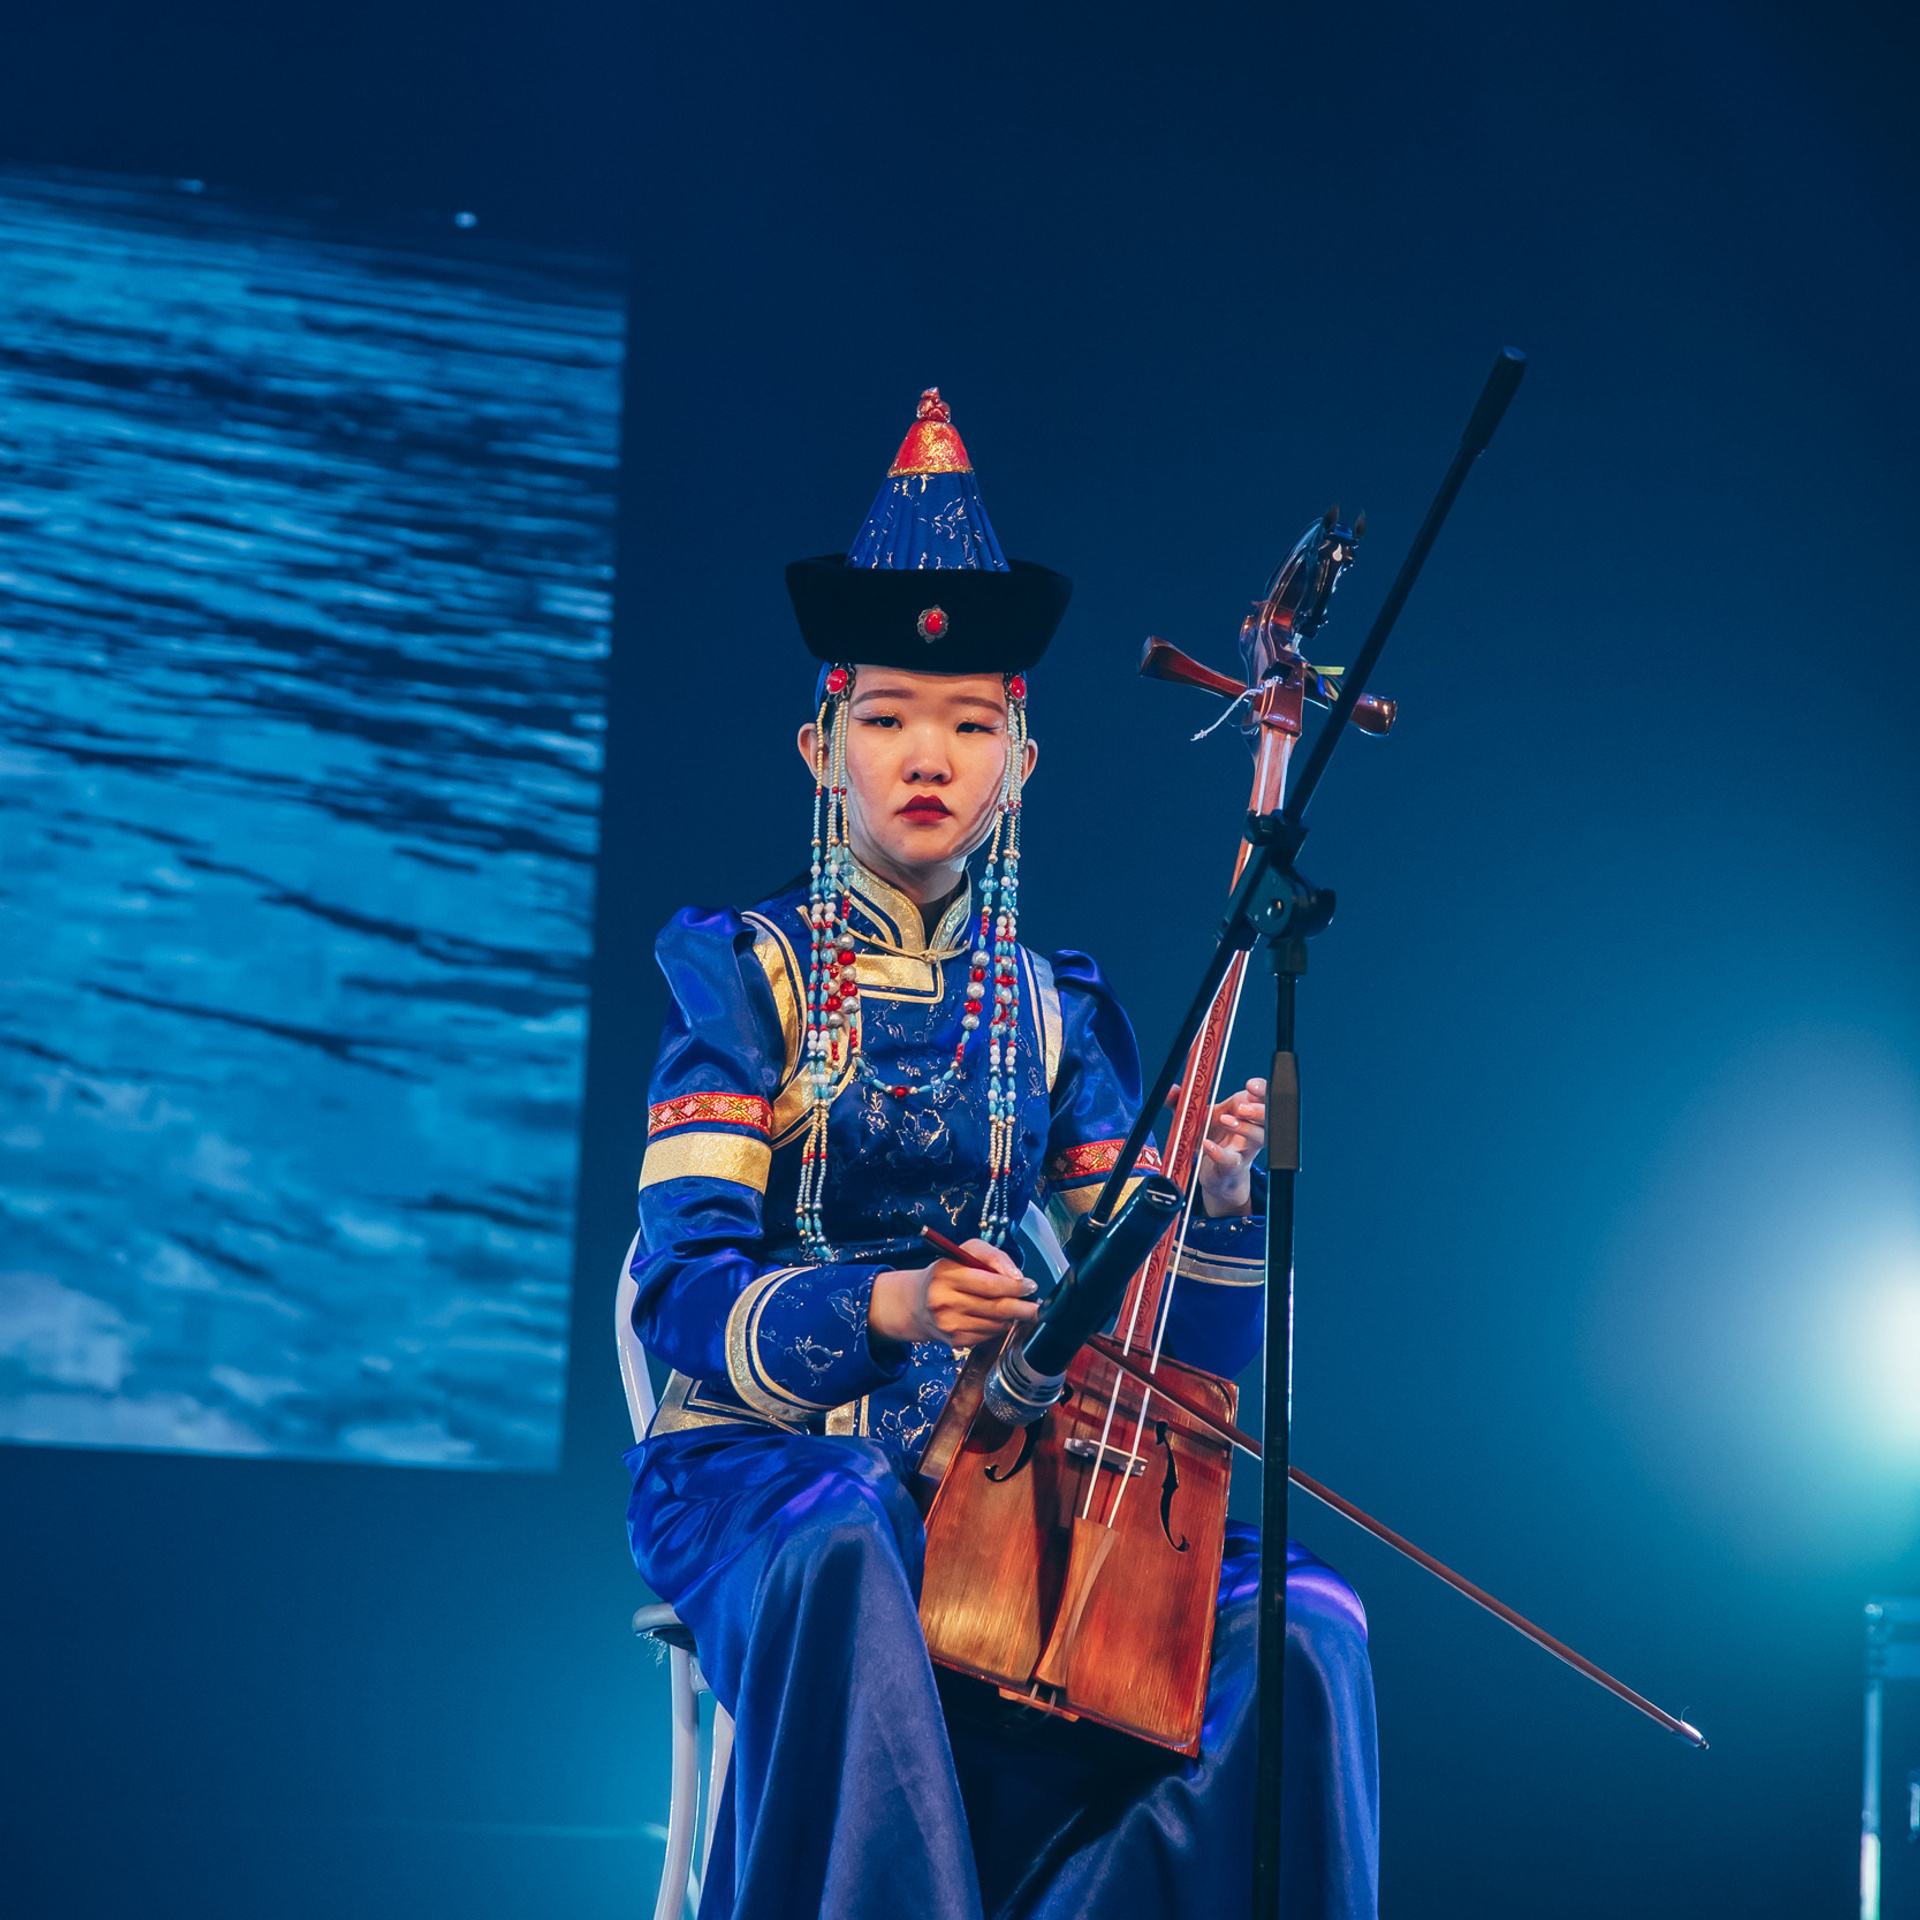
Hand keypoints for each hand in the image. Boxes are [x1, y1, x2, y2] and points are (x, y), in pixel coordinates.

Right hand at [869, 1238, 1037, 1346]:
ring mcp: (949, 1324)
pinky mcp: (954, 1341)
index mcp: (947, 1274)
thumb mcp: (964, 1252)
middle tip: (1036, 1306)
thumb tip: (1016, 1276)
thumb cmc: (947, 1273)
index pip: (989, 1284)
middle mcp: (944, 1301)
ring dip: (1012, 1318)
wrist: (916, 1303)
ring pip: (995, 1324)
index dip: (1015, 1286)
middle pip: (996, 1307)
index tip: (1030, 1285)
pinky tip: (998, 1319)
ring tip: (1018, 1309)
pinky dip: (999, 1328)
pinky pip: (988, 1336)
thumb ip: (992, 1256)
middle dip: (1022, 1307)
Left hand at [1168, 1076, 1266, 1216]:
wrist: (1215, 1173)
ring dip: (1246, 1129)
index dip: (1261, 1089)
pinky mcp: (1233, 1167)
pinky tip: (1209, 1146)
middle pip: (1270, 1116)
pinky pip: (1232, 1160)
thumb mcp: (1198, 1116)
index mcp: (1245, 1109)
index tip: (1249, 1086)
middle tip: (1241, 1108)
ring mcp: (1245, 1149)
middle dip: (1259, 1109)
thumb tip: (1170, 1090)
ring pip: (1260, 1138)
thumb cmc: (1214, 1138)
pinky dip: (1220, 1153)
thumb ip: (1183, 1101)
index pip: (1264, 1095)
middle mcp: (1252, 1128)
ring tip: (1226, 1122)